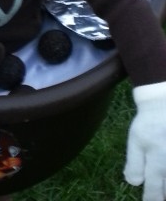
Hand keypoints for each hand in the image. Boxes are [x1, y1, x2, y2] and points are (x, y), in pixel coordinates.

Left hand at [124, 81, 165, 200]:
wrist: (163, 105)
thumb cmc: (148, 124)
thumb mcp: (136, 141)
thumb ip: (134, 164)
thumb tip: (135, 183)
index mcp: (157, 161)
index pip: (154, 191)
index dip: (151, 199)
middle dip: (163, 193)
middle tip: (158, 194)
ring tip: (162, 189)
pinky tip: (165, 176)